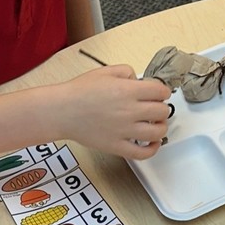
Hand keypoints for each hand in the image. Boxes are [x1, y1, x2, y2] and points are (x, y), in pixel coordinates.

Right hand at [53, 64, 171, 159]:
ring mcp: (124, 131)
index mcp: (128, 90)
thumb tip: (139, 80)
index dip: (162, 91)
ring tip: (155, 124)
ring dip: (161, 127)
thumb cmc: (80, 91)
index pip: (160, 91)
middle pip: (162, 111)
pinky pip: (143, 153)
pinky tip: (153, 143)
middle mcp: (130, 110)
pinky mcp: (117, 146)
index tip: (158, 93)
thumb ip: (126, 72)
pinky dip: (153, 149)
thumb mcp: (105, 72)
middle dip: (161, 108)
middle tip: (155, 107)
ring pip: (157, 132)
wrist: (62, 111)